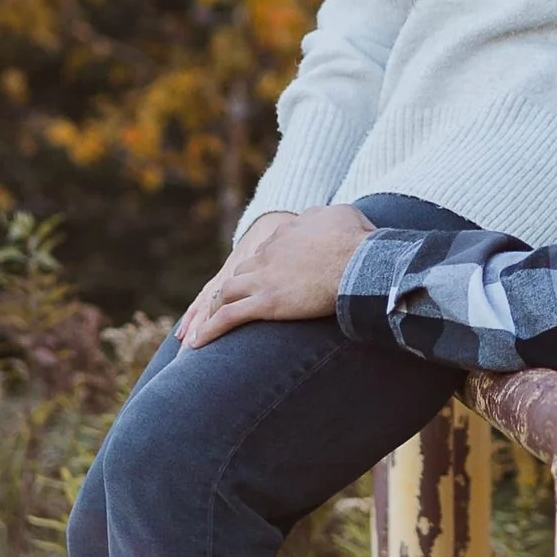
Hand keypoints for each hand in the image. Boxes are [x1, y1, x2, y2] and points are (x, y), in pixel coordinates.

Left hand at [179, 206, 372, 345]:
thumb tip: (318, 219)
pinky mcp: (266, 303)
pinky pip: (228, 317)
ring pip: (227, 291)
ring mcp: (264, 278)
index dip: (264, 266)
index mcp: (285, 233)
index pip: (265, 250)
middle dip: (237, 287)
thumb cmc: (358, 241)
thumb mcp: (342, 213)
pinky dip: (210, 330)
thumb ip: (322, 216)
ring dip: (216, 306)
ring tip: (209, 322)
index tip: (266, 278)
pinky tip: (198, 342)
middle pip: (242, 271)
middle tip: (232, 304)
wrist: (359, 263)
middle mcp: (268, 253)